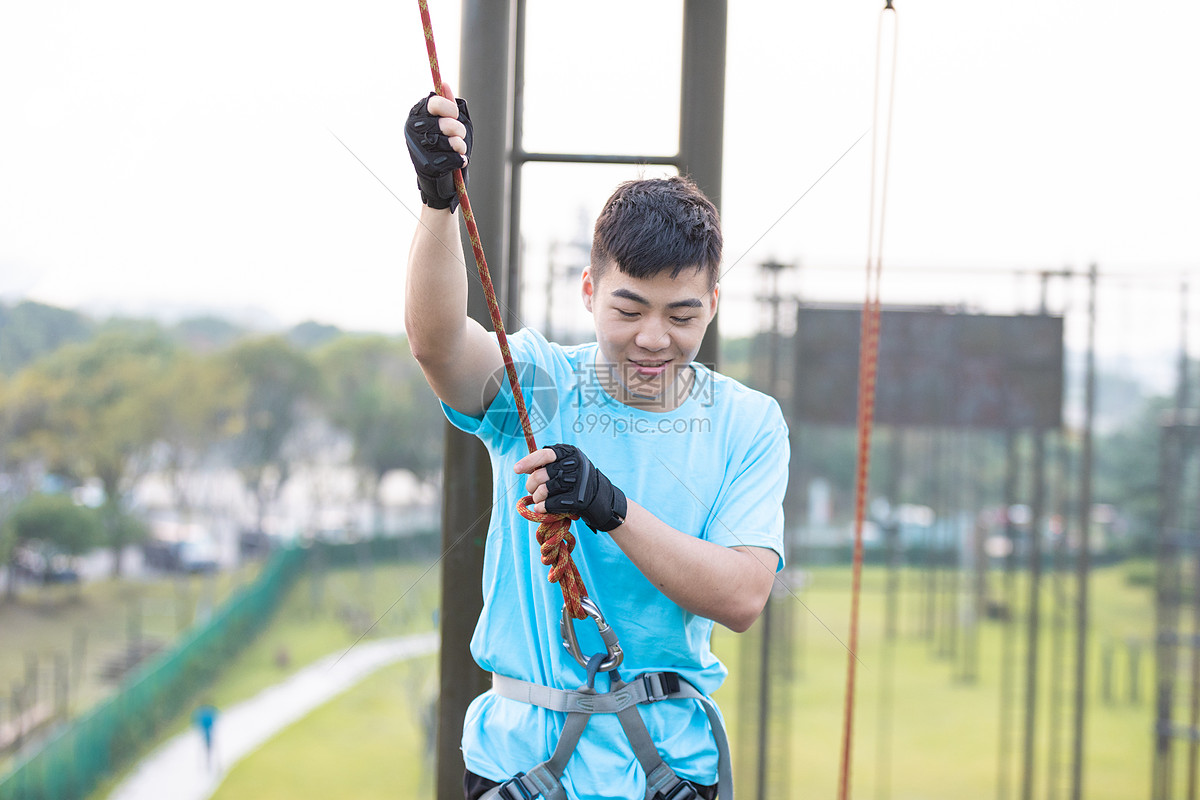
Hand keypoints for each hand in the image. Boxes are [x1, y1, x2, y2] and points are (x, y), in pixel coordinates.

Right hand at [404, 83, 471, 211]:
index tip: (454, 115)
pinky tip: (456, 162)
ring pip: (451, 141)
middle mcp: (413, 130)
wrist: (440, 179)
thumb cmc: (445, 146)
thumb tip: (445, 85)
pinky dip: (459, 161)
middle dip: (459, 130)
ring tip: (457, 149)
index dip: (449, 108)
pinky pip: (453, 158)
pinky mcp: (426, 165)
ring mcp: (418, 148)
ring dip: (460, 147)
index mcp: (417, 115)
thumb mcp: (449, 123)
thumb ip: (448, 105)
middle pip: (446, 123)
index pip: (434, 103)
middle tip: (458, 136)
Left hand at [515, 444, 627, 532]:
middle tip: (531, 490)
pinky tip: (541, 508)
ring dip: (537, 497)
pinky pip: (551, 504)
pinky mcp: (578, 499)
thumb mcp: (568, 465)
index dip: (529, 462)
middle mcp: (575, 465)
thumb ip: (549, 465)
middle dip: (531, 485)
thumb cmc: (578, 481)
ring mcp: (578, 482)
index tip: (516, 469)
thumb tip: (524, 468)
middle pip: (540, 475)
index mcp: (570, 453)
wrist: (601, 499)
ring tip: (539, 499)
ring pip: (544, 490)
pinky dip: (542, 507)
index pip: (545, 454)